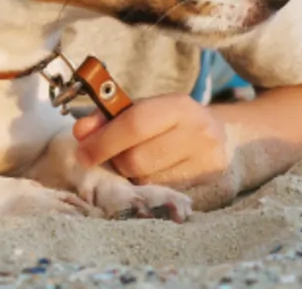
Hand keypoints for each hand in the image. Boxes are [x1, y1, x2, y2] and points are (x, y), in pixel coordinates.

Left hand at [72, 93, 231, 188]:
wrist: (220, 139)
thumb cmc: (170, 123)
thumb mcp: (142, 110)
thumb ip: (108, 119)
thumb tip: (81, 132)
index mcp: (179, 106)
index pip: (135, 124)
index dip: (104, 141)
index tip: (82, 153)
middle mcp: (198, 132)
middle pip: (137, 160)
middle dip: (116, 162)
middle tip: (113, 159)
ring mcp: (206, 162)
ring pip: (147, 182)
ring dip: (132, 177)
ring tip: (138, 164)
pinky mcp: (208, 186)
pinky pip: (162, 195)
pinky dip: (149, 188)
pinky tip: (154, 175)